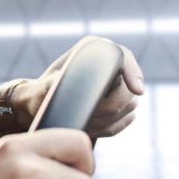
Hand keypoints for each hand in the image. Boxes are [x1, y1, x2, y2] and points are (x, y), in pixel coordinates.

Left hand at [15, 36, 144, 137]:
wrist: (41, 105)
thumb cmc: (42, 92)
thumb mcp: (45, 87)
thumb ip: (57, 84)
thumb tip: (71, 88)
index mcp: (94, 50)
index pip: (123, 57)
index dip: (133, 72)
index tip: (137, 90)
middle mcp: (109, 63)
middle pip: (128, 89)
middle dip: (111, 108)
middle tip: (91, 119)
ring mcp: (118, 84)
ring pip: (129, 107)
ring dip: (109, 120)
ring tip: (86, 124)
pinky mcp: (120, 103)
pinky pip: (126, 119)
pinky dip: (111, 127)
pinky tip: (93, 128)